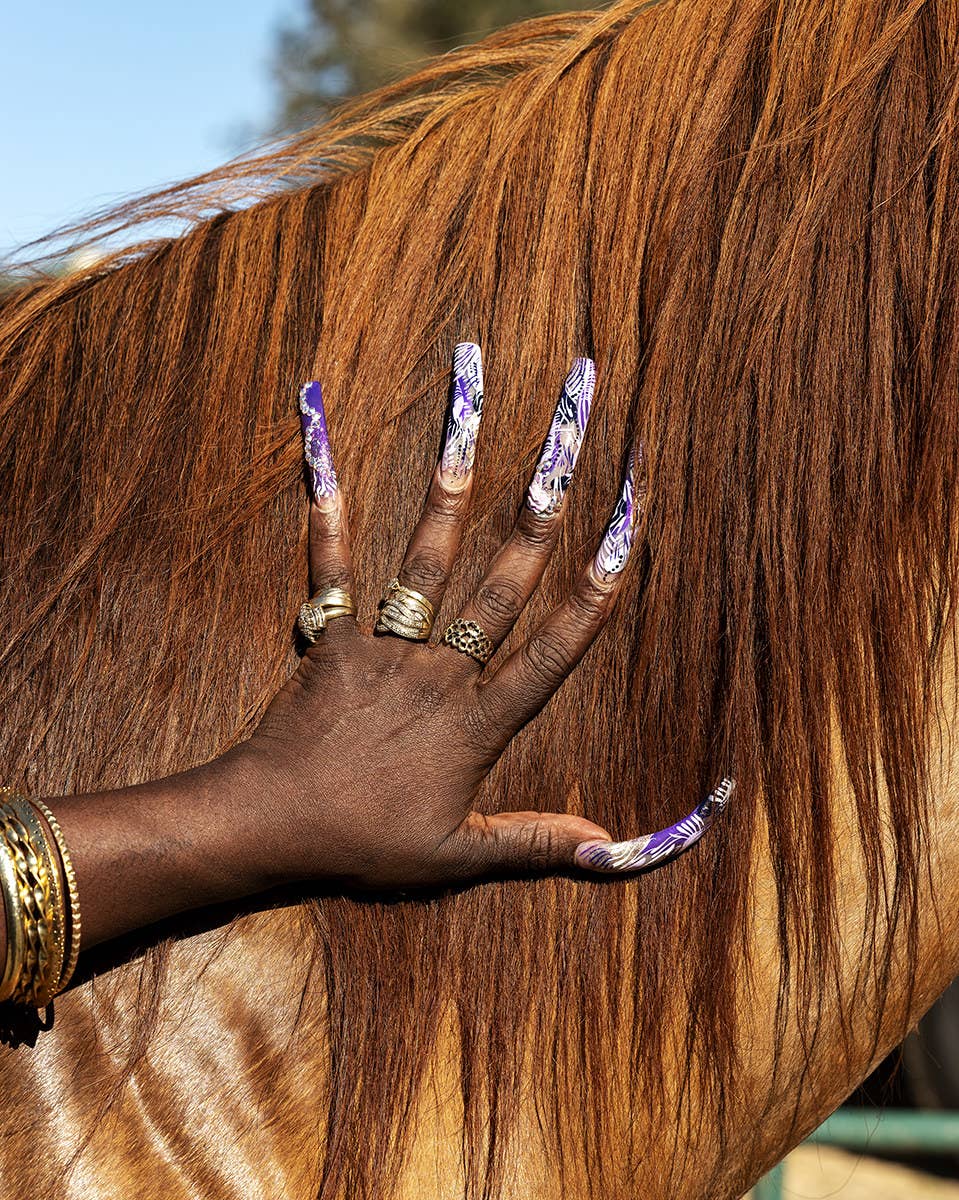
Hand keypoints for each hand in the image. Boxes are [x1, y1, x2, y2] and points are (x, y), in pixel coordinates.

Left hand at [243, 346, 636, 889]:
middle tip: (573, 431)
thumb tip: (614, 847)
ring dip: (452, 480)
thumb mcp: (458, 856)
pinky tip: (324, 443)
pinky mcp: (331, 636)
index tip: (628, 527)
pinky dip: (328, 508)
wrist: (272, 827)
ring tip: (471, 407)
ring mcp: (384, 647)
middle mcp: (440, 670)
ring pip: (428, 556)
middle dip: (547, 501)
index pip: (553, 648)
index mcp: (478, 722)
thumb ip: (535, 841)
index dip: (596, 589)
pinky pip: (330, 566)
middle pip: (503, 579)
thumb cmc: (366, 844)